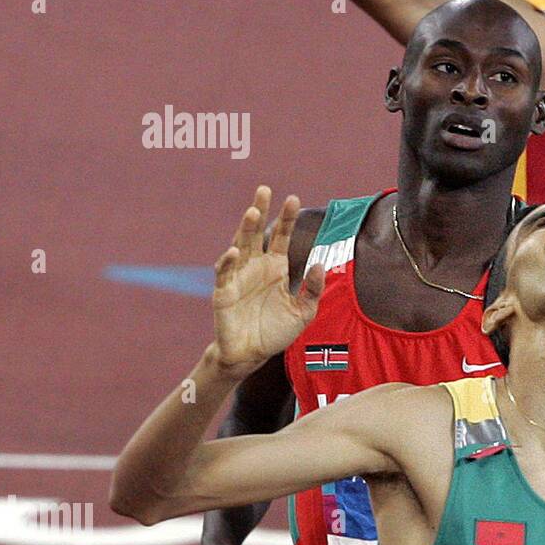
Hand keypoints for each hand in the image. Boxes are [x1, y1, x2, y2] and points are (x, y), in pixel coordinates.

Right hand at [211, 187, 323, 377]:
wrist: (252, 355)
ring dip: (244, 229)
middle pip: (257, 232)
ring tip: (252, 211)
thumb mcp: (304, 312)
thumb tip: (320, 264)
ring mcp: (238, 276)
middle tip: (265, 189)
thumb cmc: (276, 331)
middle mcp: (256, 266)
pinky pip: (225, 273)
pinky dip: (228, 261)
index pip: (280, 236)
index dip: (285, 218)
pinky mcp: (223, 292)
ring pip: (240, 246)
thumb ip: (313, 289)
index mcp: (275, 267)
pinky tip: (235, 250)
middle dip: (260, 211)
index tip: (291, 198)